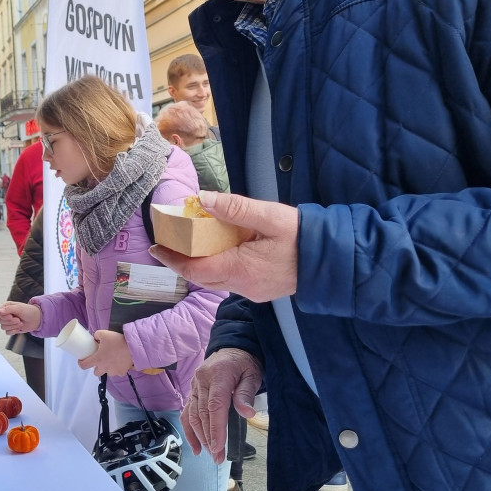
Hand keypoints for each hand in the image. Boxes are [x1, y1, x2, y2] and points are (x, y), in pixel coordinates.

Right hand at [0, 301, 42, 334]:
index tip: (11, 316)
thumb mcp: (19, 308)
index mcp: (6, 306)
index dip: (3, 316)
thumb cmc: (29, 311)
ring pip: (3, 327)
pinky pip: (7, 332)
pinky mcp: (11, 328)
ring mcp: (8, 322)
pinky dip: (13, 331)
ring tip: (20, 322)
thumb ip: (8, 309)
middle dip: (10, 321)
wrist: (37, 319)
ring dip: (13, 326)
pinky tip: (19, 328)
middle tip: (18, 319)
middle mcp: (5, 314)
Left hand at [79, 330, 132, 376]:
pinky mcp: (122, 372)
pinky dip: (118, 368)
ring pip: (107, 373)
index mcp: (98, 359)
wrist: (133, 346)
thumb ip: (97, 335)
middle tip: (100, 360)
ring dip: (108, 368)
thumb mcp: (104, 333)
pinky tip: (120, 362)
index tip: (81, 360)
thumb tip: (96, 338)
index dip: (81, 363)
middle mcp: (104, 368)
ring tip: (112, 360)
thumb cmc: (117, 340)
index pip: (84, 365)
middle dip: (97, 367)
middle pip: (96, 373)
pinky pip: (118, 372)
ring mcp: (114, 371)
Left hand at [150, 190, 298, 301]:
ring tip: (190, 244)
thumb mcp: (269, 215)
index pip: (195, 268)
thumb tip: (203, 199)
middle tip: (168, 244)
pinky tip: (219, 250)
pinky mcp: (260, 289)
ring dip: (200, 264)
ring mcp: (252, 290)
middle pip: (201, 277)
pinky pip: (230, 280)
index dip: (173, 258)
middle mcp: (242, 285)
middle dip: (181, 262)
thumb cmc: (303, 236)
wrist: (333, 259)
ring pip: (215, 280)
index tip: (157, 247)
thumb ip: (235, 208)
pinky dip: (218, 266)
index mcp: (240, 269)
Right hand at [180, 348, 262, 461]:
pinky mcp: (192, 390)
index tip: (218, 447)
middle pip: (202, 413)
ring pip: (193, 414)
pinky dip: (189, 429)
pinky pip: (187, 411)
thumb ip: (246, 393)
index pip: (215, 406)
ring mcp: (195, 385)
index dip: (215, 428)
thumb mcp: (252, 374)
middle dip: (209, 438)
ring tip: (209, 453)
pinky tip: (196, 445)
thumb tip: (247, 413)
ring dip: (199, 436)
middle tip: (218, 458)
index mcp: (219, 375)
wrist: (232, 347)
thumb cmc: (245, 362)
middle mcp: (202, 380)